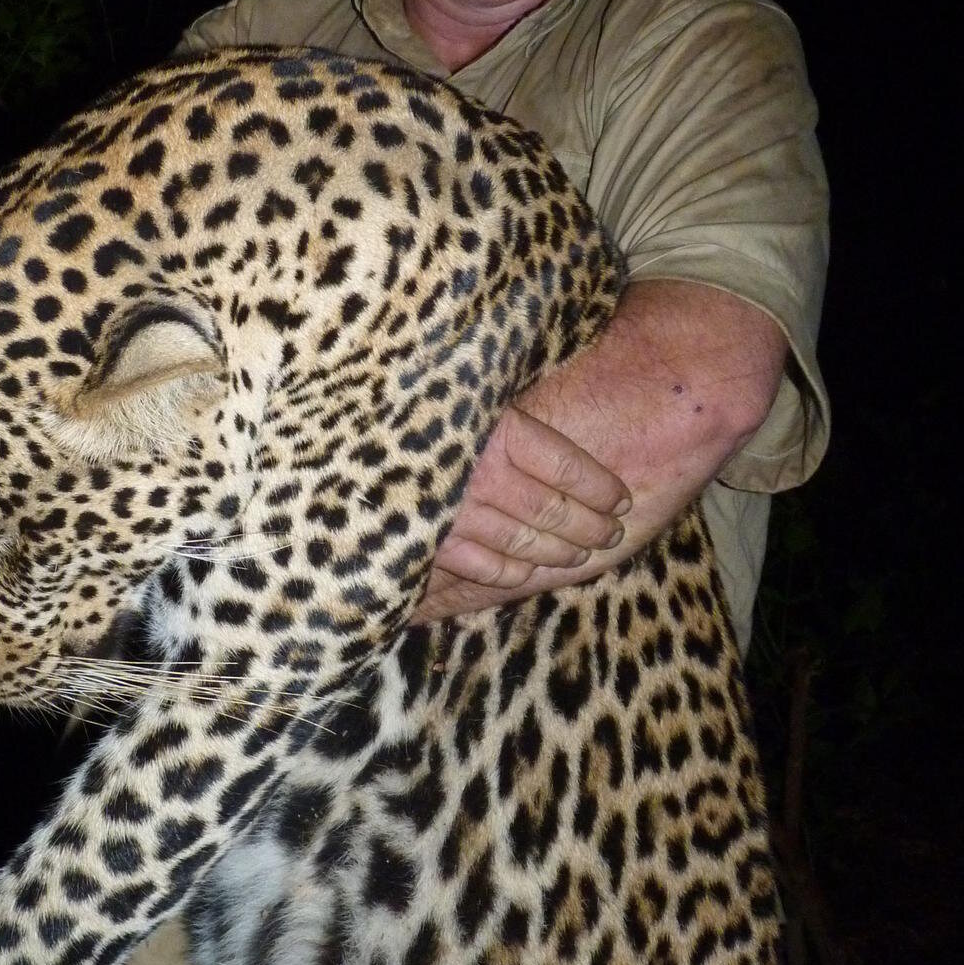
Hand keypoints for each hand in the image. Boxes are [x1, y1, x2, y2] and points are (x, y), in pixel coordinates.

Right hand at [413, 406, 629, 621]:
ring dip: (562, 550)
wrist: (341, 445)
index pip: (566, 466)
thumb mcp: (466, 395)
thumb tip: (567, 393)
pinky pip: (489, 565)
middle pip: (553, 508)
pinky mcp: (434, 543)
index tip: (622, 499)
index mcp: (495, 429)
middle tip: (613, 532)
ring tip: (584, 551)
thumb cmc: (415, 413)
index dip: (601, 487)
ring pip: (527, 540)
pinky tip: (532, 569)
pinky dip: (516, 571)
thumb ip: (508, 410)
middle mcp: (480, 472)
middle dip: (592, 525)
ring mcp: (457, 513)